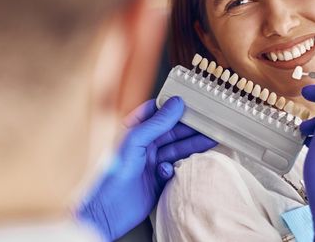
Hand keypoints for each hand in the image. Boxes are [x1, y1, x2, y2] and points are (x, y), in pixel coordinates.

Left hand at [76, 96, 216, 240]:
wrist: (105, 211)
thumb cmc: (110, 173)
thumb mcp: (135, 140)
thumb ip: (157, 122)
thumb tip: (175, 104)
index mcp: (132, 130)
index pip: (156, 112)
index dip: (173, 107)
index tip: (191, 103)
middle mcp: (141, 144)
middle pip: (171, 130)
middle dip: (189, 127)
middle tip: (208, 123)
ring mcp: (150, 162)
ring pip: (176, 148)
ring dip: (191, 144)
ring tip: (209, 139)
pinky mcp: (156, 180)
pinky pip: (174, 168)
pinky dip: (176, 167)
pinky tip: (170, 169)